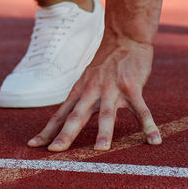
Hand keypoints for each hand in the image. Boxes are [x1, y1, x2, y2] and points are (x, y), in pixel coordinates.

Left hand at [28, 36, 160, 151]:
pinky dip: (148, 126)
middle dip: (66, 134)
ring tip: (101, 149)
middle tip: (56, 151)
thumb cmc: (106, 63)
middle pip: (77, 116)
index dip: (48, 130)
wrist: (125, 37)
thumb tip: (67, 119)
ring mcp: (113, 88)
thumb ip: (80, 99)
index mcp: (80, 91)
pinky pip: (141, 110)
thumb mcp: (87, 79)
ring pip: (107, 113)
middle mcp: (93, 91)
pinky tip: (154, 140)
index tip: (33, 146)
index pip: (60, 114)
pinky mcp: (132, 87)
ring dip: (104, 131)